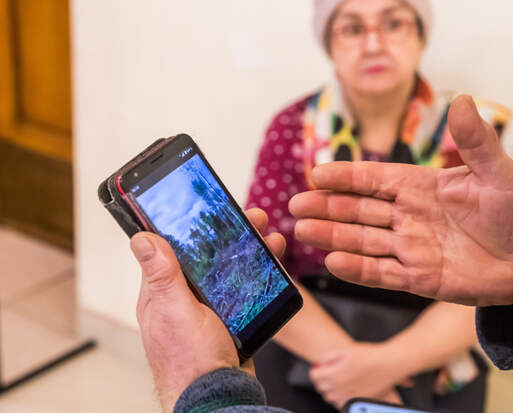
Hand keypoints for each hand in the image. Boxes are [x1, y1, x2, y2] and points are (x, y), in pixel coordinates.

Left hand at [130, 208, 285, 412]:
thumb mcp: (175, 311)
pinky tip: (271, 265)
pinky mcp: (229, 320)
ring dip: (250, 251)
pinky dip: (257, 275)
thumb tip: (140, 238)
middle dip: (230, 234)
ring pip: (229, 271)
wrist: (219, 398)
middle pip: (207, 256)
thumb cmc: (190, 361)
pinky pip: (242, 290)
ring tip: (271, 237)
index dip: (193, 226)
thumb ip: (162, 275)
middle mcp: (184, 298)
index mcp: (163, 292)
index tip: (210, 206)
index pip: (175, 248)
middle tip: (253, 217)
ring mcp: (207, 310)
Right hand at [290, 95, 512, 315]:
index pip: (375, 179)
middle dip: (327, 205)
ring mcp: (411, 247)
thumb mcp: (499, 173)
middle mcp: (408, 216)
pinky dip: (358, 270)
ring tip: (303, 230)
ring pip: (362, 240)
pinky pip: (382, 273)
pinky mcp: (418, 278)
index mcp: (421, 187)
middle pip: (359, 209)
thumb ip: (475, 142)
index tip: (317, 172)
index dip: (346, 176)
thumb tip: (462, 99)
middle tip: (296, 204)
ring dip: (332, 235)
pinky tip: (334, 262)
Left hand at [310, 342, 412, 407]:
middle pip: (321, 388)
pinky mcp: (357, 401)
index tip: (320, 368)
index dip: (317, 370)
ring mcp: (348, 396)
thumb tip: (320, 365)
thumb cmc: (369, 355)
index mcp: (334, 374)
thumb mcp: (345, 350)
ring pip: (330, 398)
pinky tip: (347, 388)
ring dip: (331, 390)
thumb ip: (328, 357)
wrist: (388, 364)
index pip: (315, 376)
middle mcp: (340, 388)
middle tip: (330, 372)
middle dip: (323, 380)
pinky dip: (340, 397)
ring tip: (339, 380)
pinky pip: (340, 404)